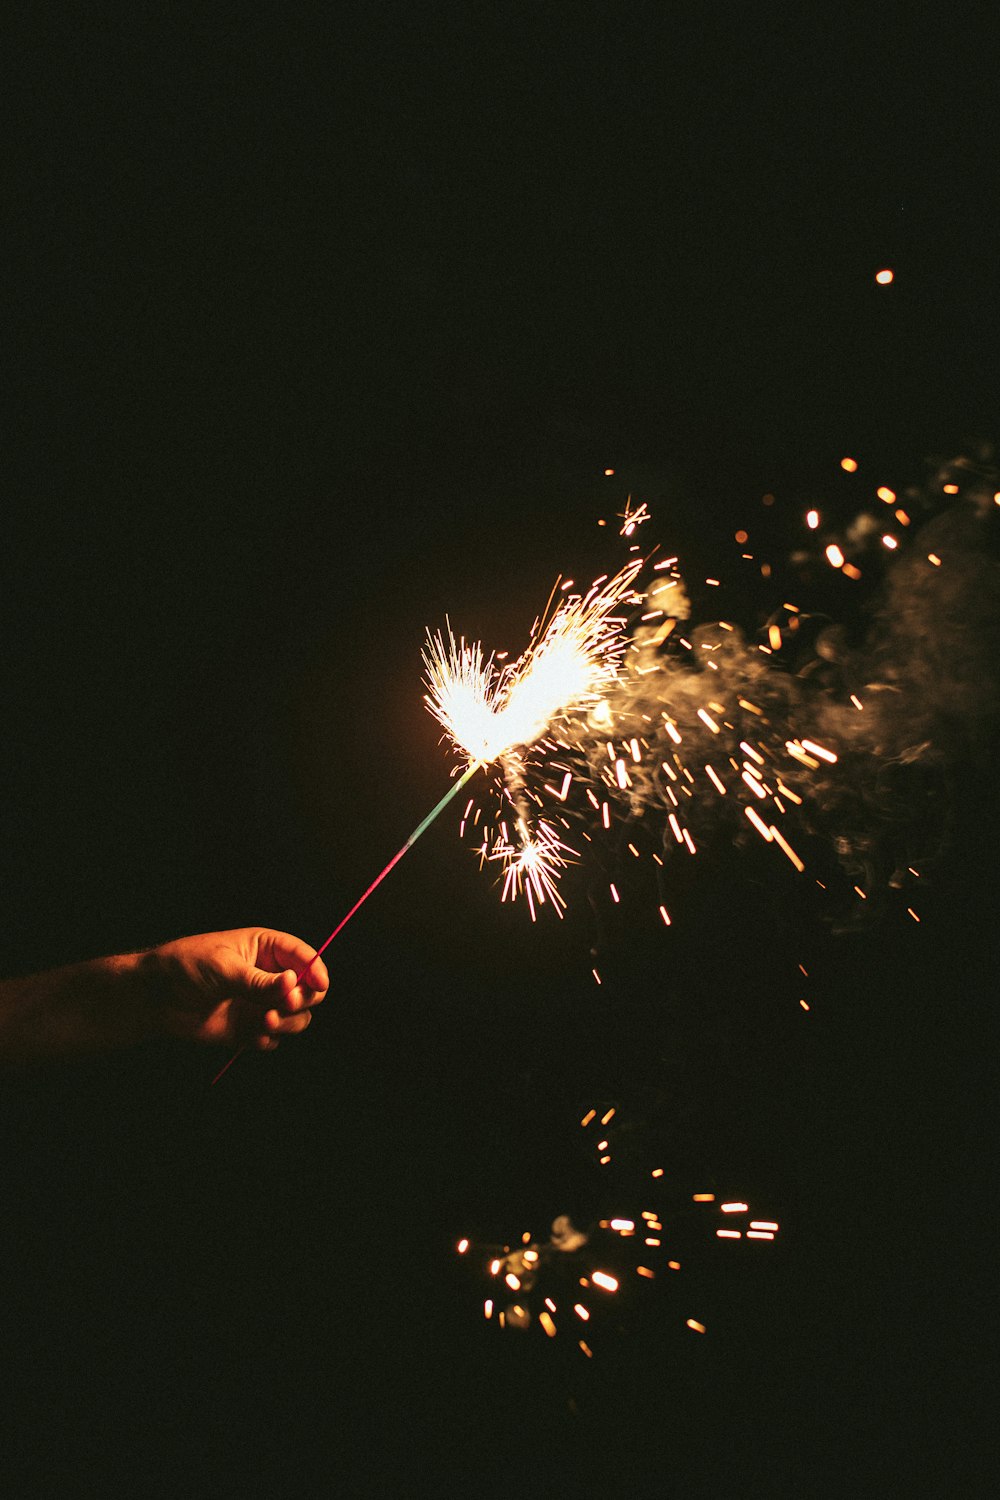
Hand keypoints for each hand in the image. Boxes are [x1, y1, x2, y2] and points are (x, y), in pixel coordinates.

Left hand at [148, 928, 329, 1050]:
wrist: (155, 998)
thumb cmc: (187, 967)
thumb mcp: (224, 968)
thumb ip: (259, 981)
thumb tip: (293, 984)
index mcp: (267, 949)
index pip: (305, 957)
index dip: (317, 970)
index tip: (319, 985)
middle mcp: (270, 976)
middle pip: (309, 990)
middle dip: (302, 1000)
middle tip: (282, 1006)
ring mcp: (262, 1003)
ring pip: (297, 1017)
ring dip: (288, 1022)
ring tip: (265, 1023)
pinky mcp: (251, 1027)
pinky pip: (276, 1038)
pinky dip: (269, 1039)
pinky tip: (251, 1037)